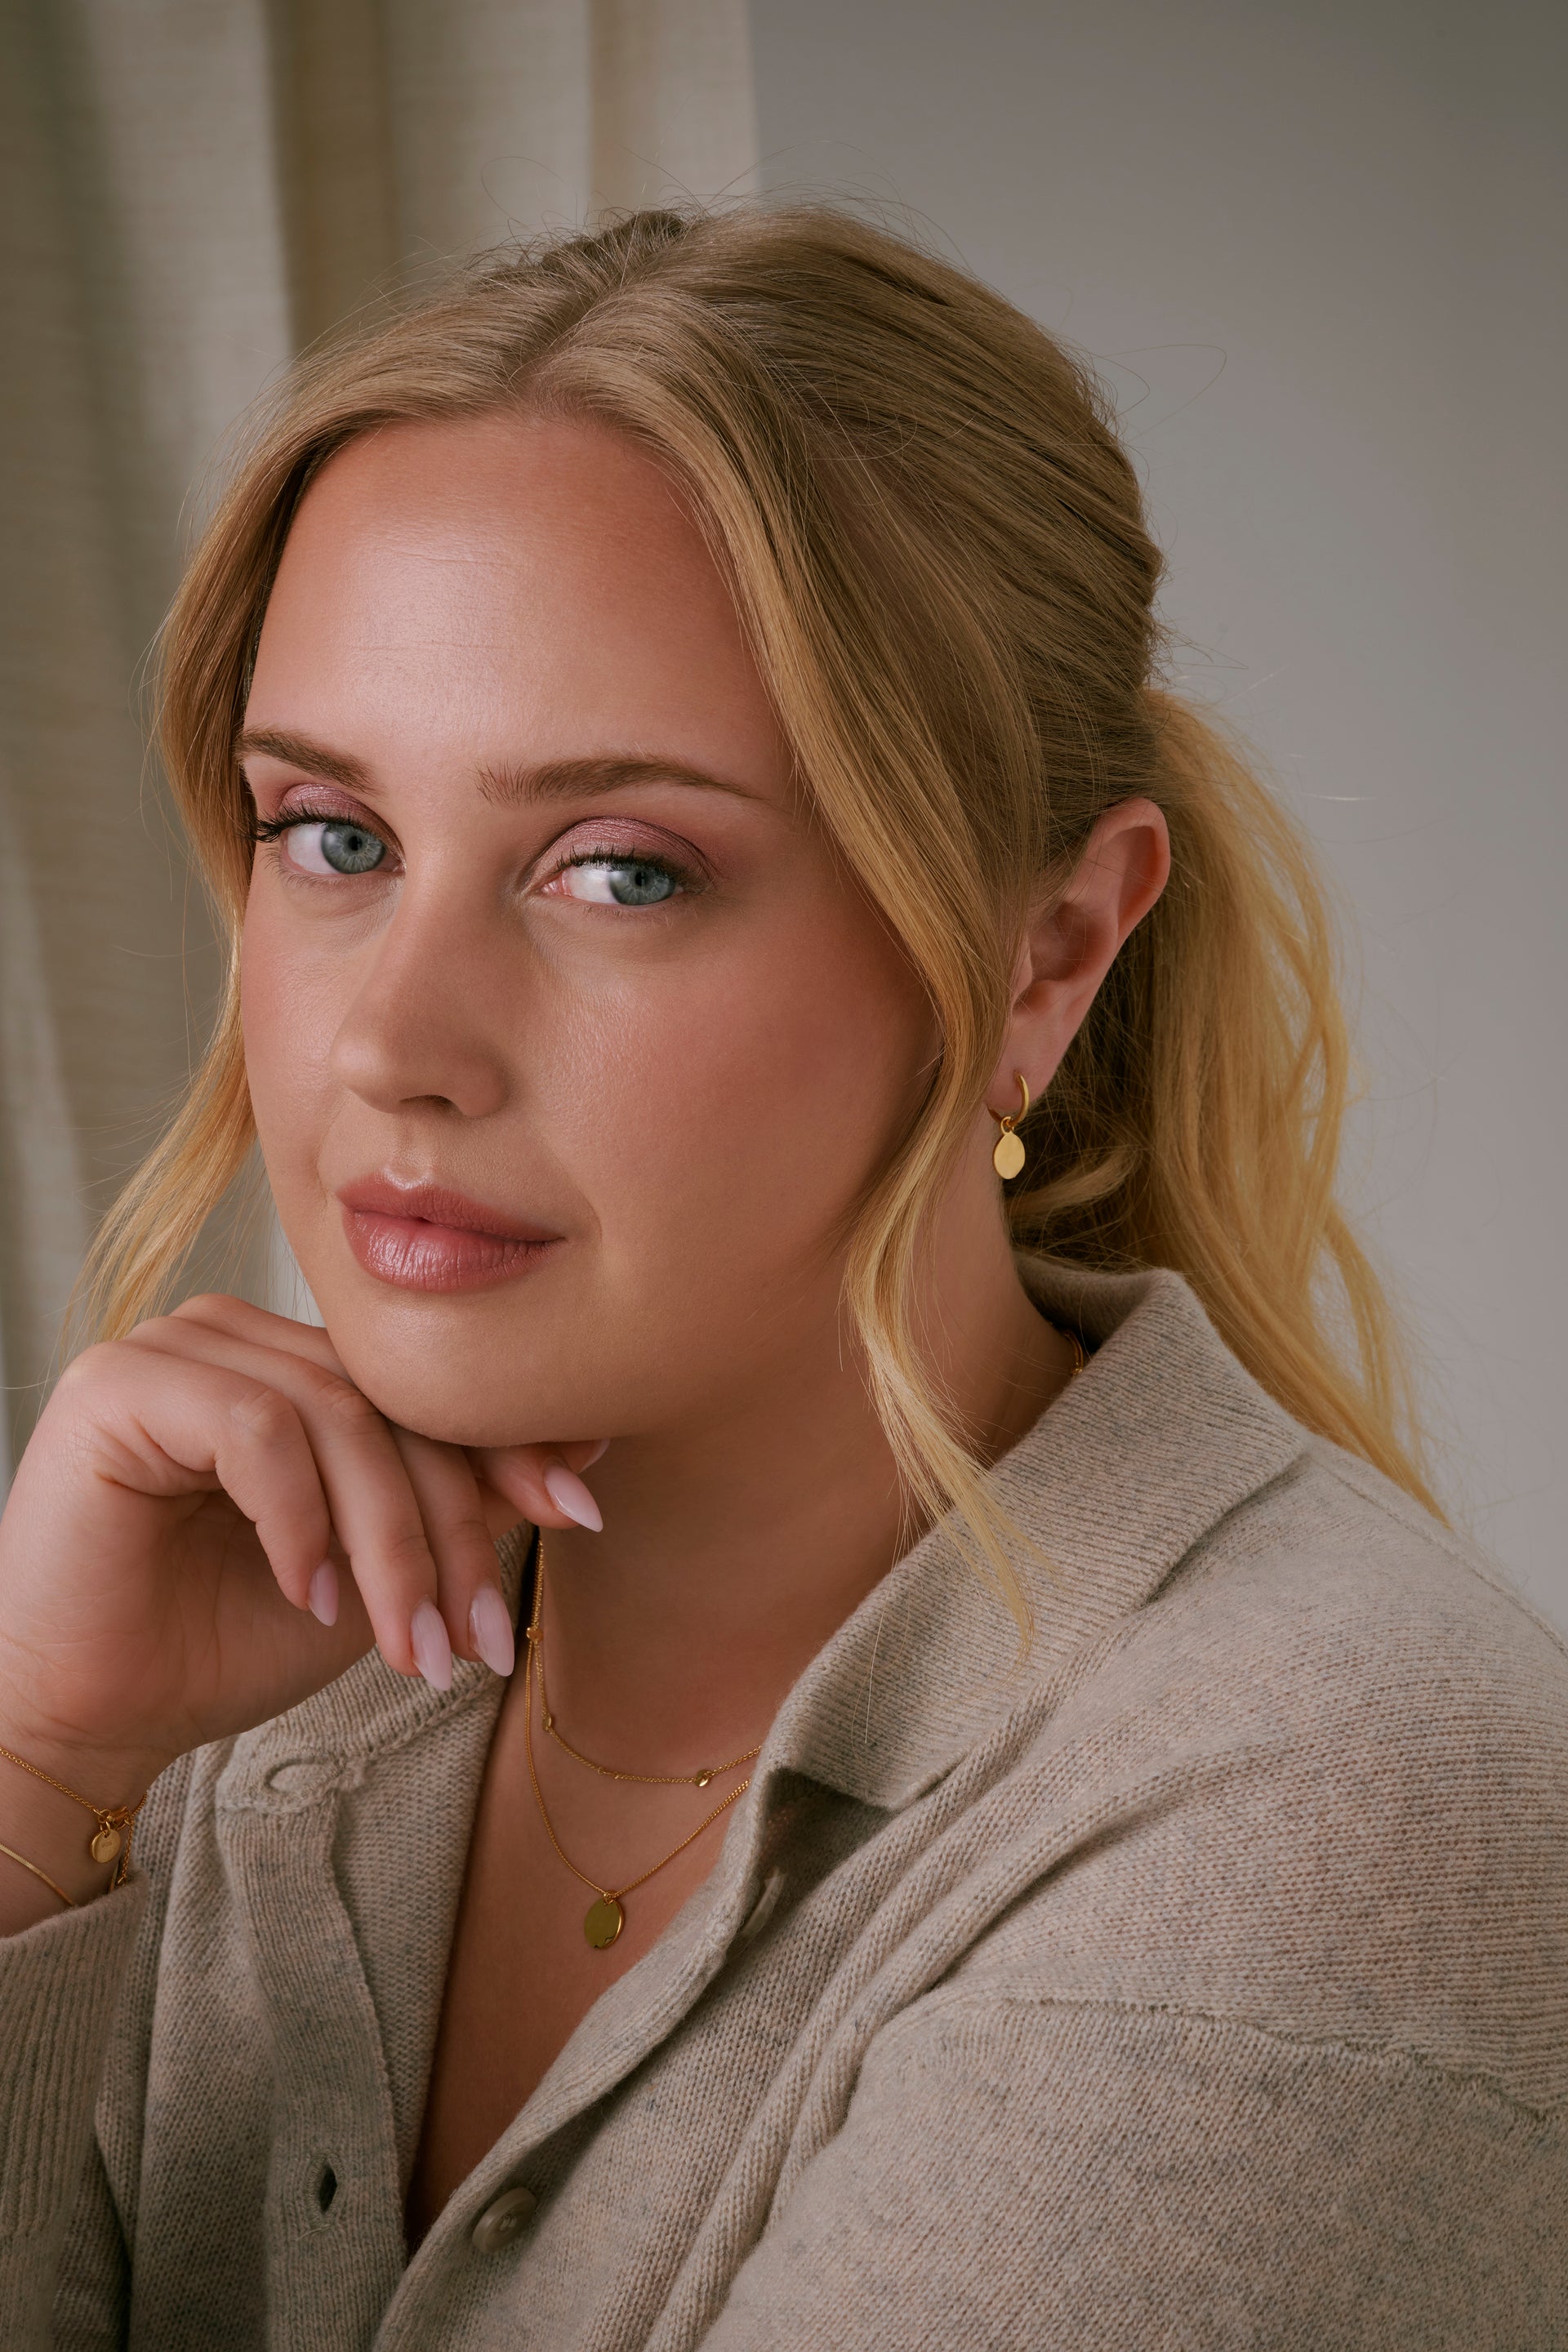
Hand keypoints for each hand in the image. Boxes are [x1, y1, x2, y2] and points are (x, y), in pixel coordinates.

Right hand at [0, 1295, 602, 1809]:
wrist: (93, 1714)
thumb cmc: (222, 1643)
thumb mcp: (373, 1573)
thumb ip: (454, 1503)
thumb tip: (585, 1448)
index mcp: (293, 1365)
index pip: (422, 1387)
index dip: (507, 1446)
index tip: (578, 1514)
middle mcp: (237, 1337)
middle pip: (389, 1402)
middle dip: (452, 1525)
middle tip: (479, 1635)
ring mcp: (175, 1347)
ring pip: (335, 1417)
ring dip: (388, 1544)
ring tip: (405, 1644)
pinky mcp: (121, 1384)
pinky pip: (255, 1429)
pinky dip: (299, 1519)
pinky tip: (305, 1595)